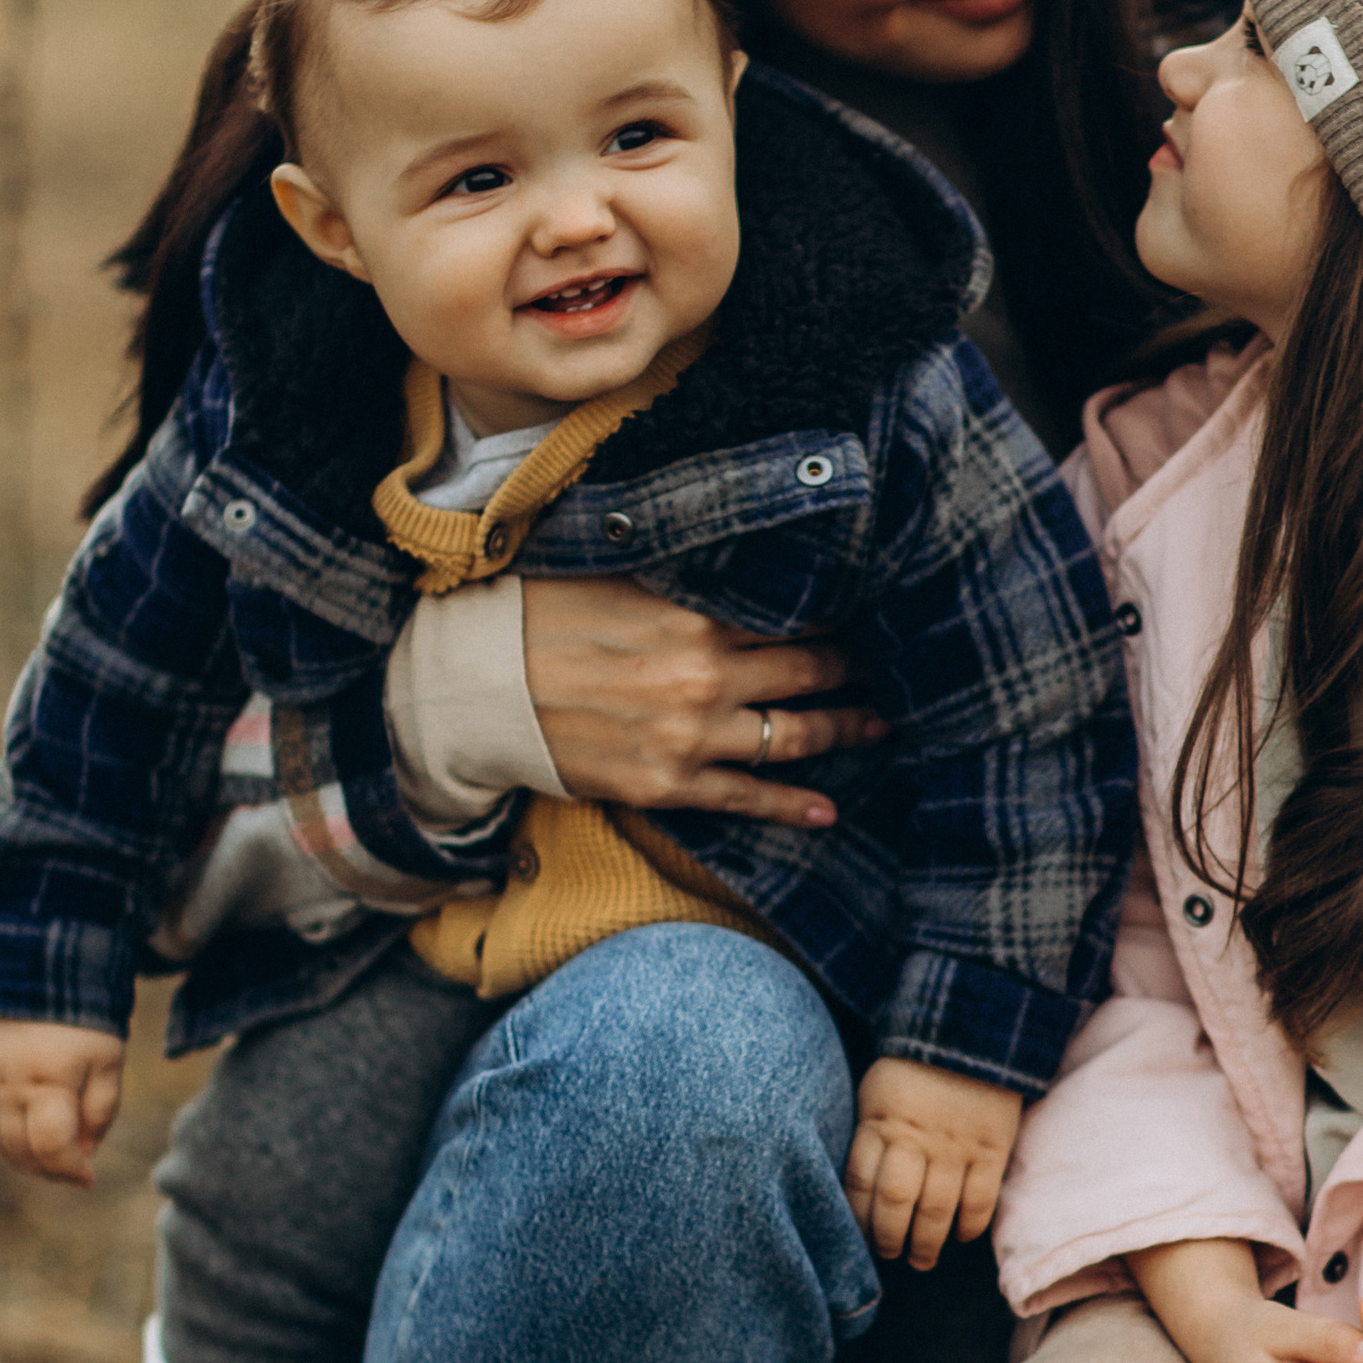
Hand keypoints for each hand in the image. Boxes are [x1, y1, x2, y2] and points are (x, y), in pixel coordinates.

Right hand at [0, 1020, 125, 1187]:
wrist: (41, 980)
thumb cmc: (85, 1025)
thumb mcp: (108, 1063)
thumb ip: (101, 1110)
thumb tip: (86, 1153)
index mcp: (49, 1082)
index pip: (52, 1146)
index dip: (70, 1170)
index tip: (89, 1179)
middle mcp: (11, 1086)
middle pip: (22, 1151)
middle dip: (51, 1171)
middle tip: (74, 1172)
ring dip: (25, 1160)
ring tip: (53, 1159)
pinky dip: (0, 1140)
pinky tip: (23, 1141)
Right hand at [520, 577, 889, 827]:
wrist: (480, 693)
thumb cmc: (540, 620)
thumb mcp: (616, 577)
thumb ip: (682, 576)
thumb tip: (739, 553)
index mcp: (693, 617)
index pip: (788, 615)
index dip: (829, 616)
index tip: (859, 612)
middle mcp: (704, 677)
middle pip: (807, 672)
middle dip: (852, 670)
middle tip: (883, 666)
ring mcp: (691, 738)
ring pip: (793, 735)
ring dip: (844, 730)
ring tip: (877, 727)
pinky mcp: (669, 786)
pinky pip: (748, 799)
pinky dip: (794, 806)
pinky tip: (829, 809)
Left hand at [847, 1060, 1022, 1269]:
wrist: (970, 1030)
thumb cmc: (913, 1069)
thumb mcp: (875, 1094)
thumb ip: (869, 1137)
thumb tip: (860, 1192)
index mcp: (879, 1123)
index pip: (859, 1184)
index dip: (857, 1220)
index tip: (858, 1239)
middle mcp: (914, 1137)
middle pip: (895, 1203)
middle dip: (889, 1239)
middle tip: (891, 1255)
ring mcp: (955, 1144)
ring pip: (936, 1208)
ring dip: (927, 1243)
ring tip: (921, 1259)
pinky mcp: (992, 1147)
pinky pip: (980, 1199)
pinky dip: (969, 1225)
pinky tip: (960, 1235)